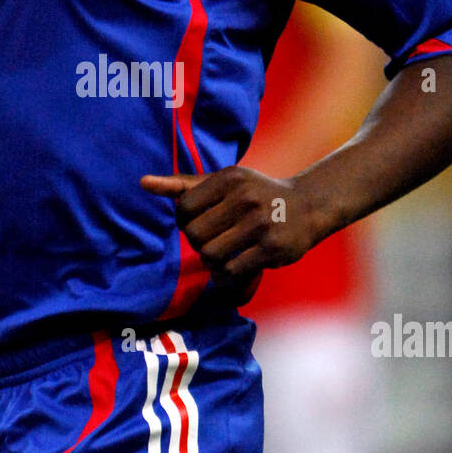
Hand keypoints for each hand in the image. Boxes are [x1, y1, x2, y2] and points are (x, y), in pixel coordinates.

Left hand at [140, 165, 324, 287]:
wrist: (308, 206)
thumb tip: (143, 183)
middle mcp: (246, 198)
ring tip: (223, 253)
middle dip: (199, 242)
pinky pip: (231, 271)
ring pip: (211, 255)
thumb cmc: (256, 194)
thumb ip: (183, 185)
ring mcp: (261, 224)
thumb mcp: (224, 182)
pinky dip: (226, 274)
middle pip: (196, 235)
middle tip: (214, 239)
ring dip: (212, 260)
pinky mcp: (272, 249)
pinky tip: (234, 265)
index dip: (184, 221)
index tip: (200, 221)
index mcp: (230, 178)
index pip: (184, 208)